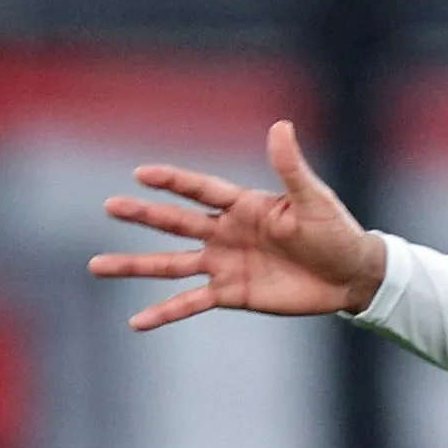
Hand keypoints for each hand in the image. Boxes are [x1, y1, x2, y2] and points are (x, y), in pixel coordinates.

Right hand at [89, 120, 387, 329]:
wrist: (351, 276)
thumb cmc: (336, 232)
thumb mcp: (313, 200)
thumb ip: (291, 168)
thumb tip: (281, 126)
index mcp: (244, 206)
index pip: (201, 190)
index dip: (174, 182)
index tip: (141, 174)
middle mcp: (227, 233)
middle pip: (176, 222)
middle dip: (144, 214)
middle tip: (109, 206)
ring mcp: (225, 264)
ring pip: (171, 263)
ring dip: (135, 265)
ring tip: (97, 265)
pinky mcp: (231, 294)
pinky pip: (191, 303)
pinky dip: (164, 312)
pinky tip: (136, 322)